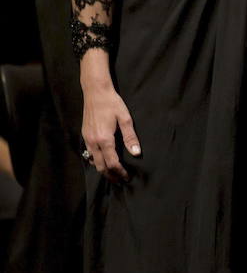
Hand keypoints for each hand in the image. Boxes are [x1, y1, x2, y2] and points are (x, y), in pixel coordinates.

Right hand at [81, 56, 140, 181]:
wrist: (95, 92)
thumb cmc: (113, 103)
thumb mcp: (125, 118)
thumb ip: (130, 137)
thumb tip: (136, 153)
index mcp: (104, 139)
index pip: (112, 163)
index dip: (120, 172)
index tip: (127, 177)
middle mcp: (93, 142)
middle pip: (101, 166)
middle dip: (111, 175)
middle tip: (120, 180)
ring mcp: (87, 139)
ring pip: (93, 162)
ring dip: (103, 169)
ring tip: (113, 173)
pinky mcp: (85, 136)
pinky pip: (89, 154)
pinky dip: (96, 161)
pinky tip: (103, 161)